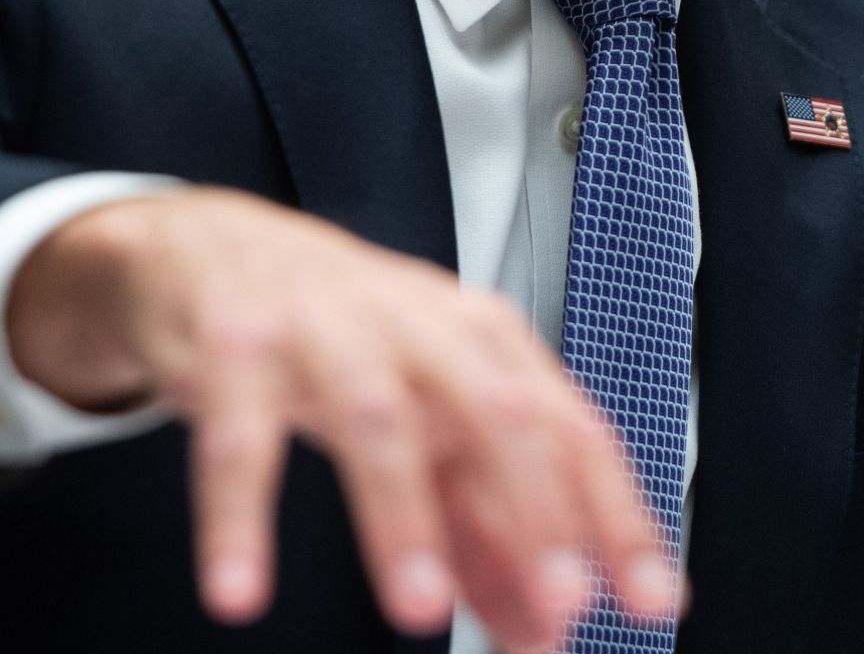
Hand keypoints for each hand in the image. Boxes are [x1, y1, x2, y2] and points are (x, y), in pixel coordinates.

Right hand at [5, 186, 675, 650]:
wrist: (211, 248)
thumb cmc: (344, 335)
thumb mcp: (426, 421)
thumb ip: (481, 526)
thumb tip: (539, 629)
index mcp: (483, 341)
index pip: (573, 429)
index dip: (617, 517)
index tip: (651, 599)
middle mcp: (418, 326)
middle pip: (496, 412)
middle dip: (536, 513)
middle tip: (557, 608)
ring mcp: (327, 330)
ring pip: (378, 422)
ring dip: (403, 521)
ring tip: (417, 613)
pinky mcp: (237, 347)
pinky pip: (238, 441)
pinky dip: (240, 519)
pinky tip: (241, 590)